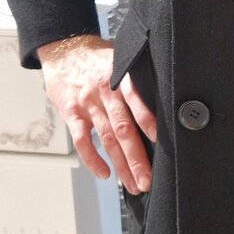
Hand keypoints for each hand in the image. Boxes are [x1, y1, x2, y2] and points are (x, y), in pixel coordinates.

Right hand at [36, 33, 157, 195]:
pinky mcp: (72, 113)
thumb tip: (168, 99)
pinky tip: (104, 173)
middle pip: (123, 128)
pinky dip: (92, 159)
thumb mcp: (122, 59)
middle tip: (148, 179)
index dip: (147, 121)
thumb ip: (138, 79)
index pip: (135, 100)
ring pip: (106, 139)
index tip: (161, 141)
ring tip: (134, 184)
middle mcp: (104, 91)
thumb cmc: (100, 59)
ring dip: (121, 164)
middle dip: (136, 157)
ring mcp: (87, 104)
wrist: (64, 49)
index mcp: (119, 76)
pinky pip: (81, 140)